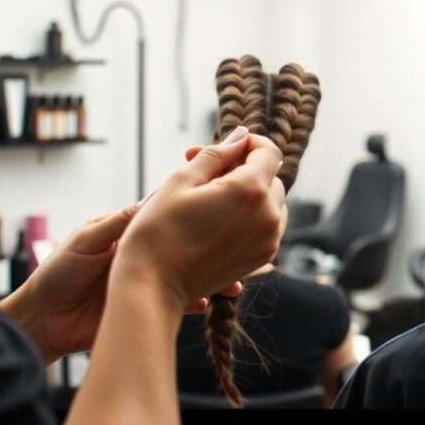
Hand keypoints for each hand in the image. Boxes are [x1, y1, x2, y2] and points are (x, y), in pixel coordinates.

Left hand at [0, 206, 244, 363]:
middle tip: (237, 247)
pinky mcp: (147, 308)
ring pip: (189, 276)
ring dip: (212, 278)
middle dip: (214, 249)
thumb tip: (153, 199)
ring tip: (232, 283)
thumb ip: (121, 222)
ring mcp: (149, 283)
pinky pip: (178, 303)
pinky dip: (195, 303)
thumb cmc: (57, 272)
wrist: (41, 319)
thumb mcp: (87, 239)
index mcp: (131, 233)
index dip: (194, 211)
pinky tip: (208, 302)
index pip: (170, 217)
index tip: (217, 205)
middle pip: (189, 248)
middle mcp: (146, 257)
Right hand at [112, 127, 286, 312]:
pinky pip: (268, 224)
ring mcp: (268, 240)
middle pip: (270, 176)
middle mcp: (268, 215)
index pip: (269, 152)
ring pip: (272, 201)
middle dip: (243, 168)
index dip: (249, 143)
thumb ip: (215, 154)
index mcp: (250, 190)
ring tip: (211, 197)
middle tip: (205, 172)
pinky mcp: (262, 258)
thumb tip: (240, 138)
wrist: (153, 286)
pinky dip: (251, 215)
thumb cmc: (158, 231)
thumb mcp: (180, 180)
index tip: (226, 147)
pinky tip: (219, 218)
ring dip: (250, 192)